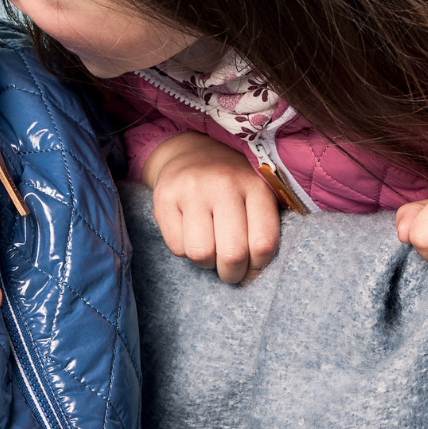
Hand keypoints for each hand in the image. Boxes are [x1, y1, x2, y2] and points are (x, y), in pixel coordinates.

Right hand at [142, 132, 280, 284]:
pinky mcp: (164, 198)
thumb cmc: (232, 186)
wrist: (191, 153)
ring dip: (206, 263)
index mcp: (255, 186)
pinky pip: (176, 247)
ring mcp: (191, 190)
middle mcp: (224, 184)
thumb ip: (264, 230)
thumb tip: (252, 275)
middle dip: (232, 273)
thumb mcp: (257, 196)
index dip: (258, 266)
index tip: (252, 266)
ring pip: (201, 254)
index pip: (263, 243)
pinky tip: (190, 236)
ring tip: (210, 250)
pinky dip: (185, 251)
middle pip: (232, 254)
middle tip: (230, 270)